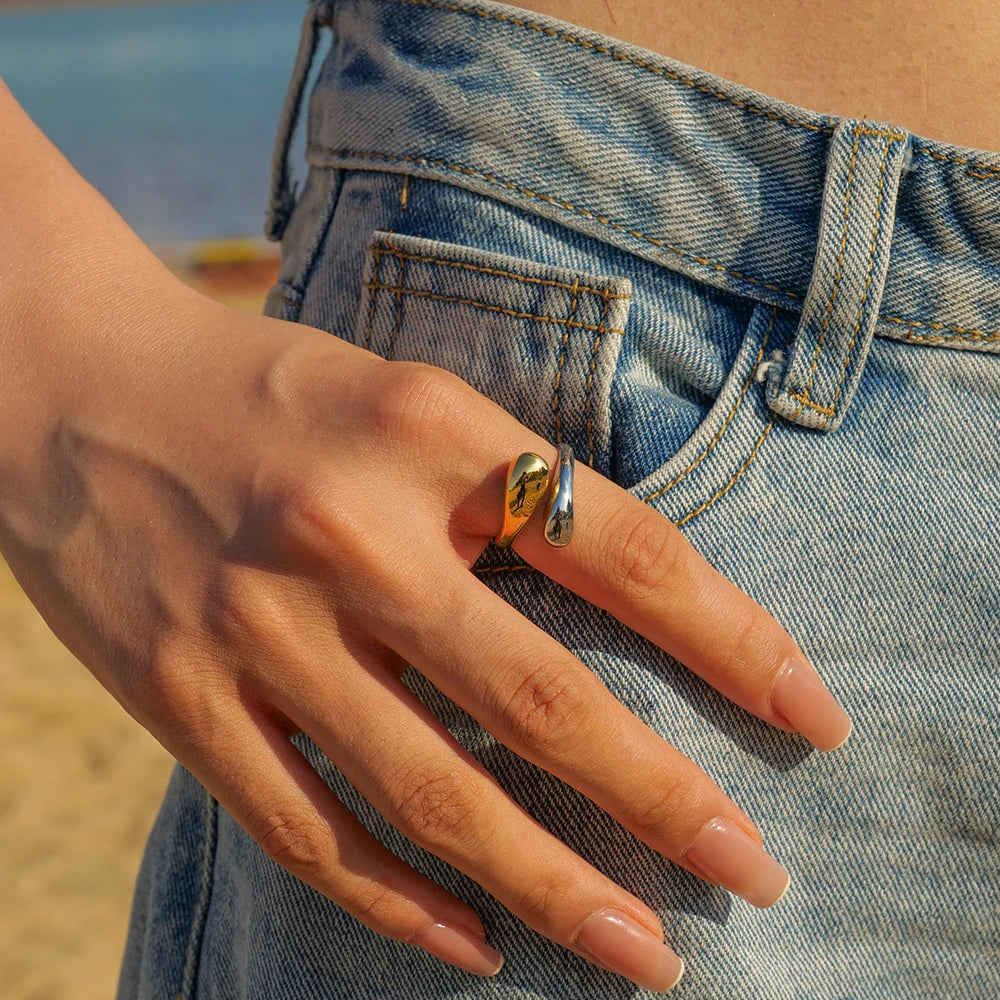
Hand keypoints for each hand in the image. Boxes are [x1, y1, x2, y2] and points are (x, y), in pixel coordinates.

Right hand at [0, 277, 849, 992]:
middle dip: (664, 798)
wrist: (72, 384)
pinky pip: (304, 828)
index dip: (732, 639)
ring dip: (552, 886)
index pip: (620, 549)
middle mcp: (348, 533)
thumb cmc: (266, 390)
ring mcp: (257, 626)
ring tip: (646, 951)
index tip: (810, 714)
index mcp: (426, 431)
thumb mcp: (405, 401)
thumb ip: (505, 494)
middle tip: (754, 874)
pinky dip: (398, 902)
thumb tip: (633, 614)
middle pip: (538, 698)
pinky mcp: (180, 695)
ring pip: (429, 793)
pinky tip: (479, 943)